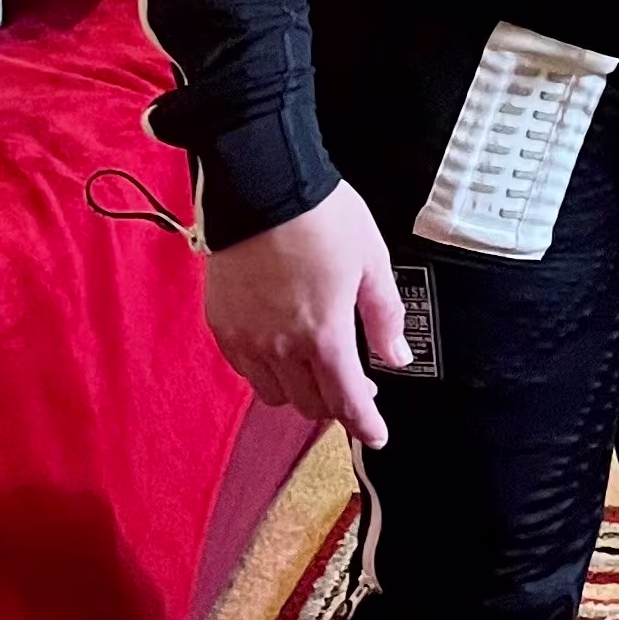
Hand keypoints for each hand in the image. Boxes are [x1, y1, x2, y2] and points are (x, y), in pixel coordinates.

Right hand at [203, 180, 408, 449]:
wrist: (262, 185)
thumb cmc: (321, 217)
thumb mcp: (371, 263)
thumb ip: (385, 318)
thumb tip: (397, 357)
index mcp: (324, 335)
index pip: (347, 401)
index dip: (365, 424)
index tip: (376, 434)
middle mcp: (282, 346)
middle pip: (311, 404)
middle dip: (336, 403)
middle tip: (353, 386)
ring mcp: (247, 338)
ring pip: (275, 393)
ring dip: (300, 389)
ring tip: (315, 367)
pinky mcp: (221, 325)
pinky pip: (245, 370)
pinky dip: (266, 371)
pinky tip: (281, 351)